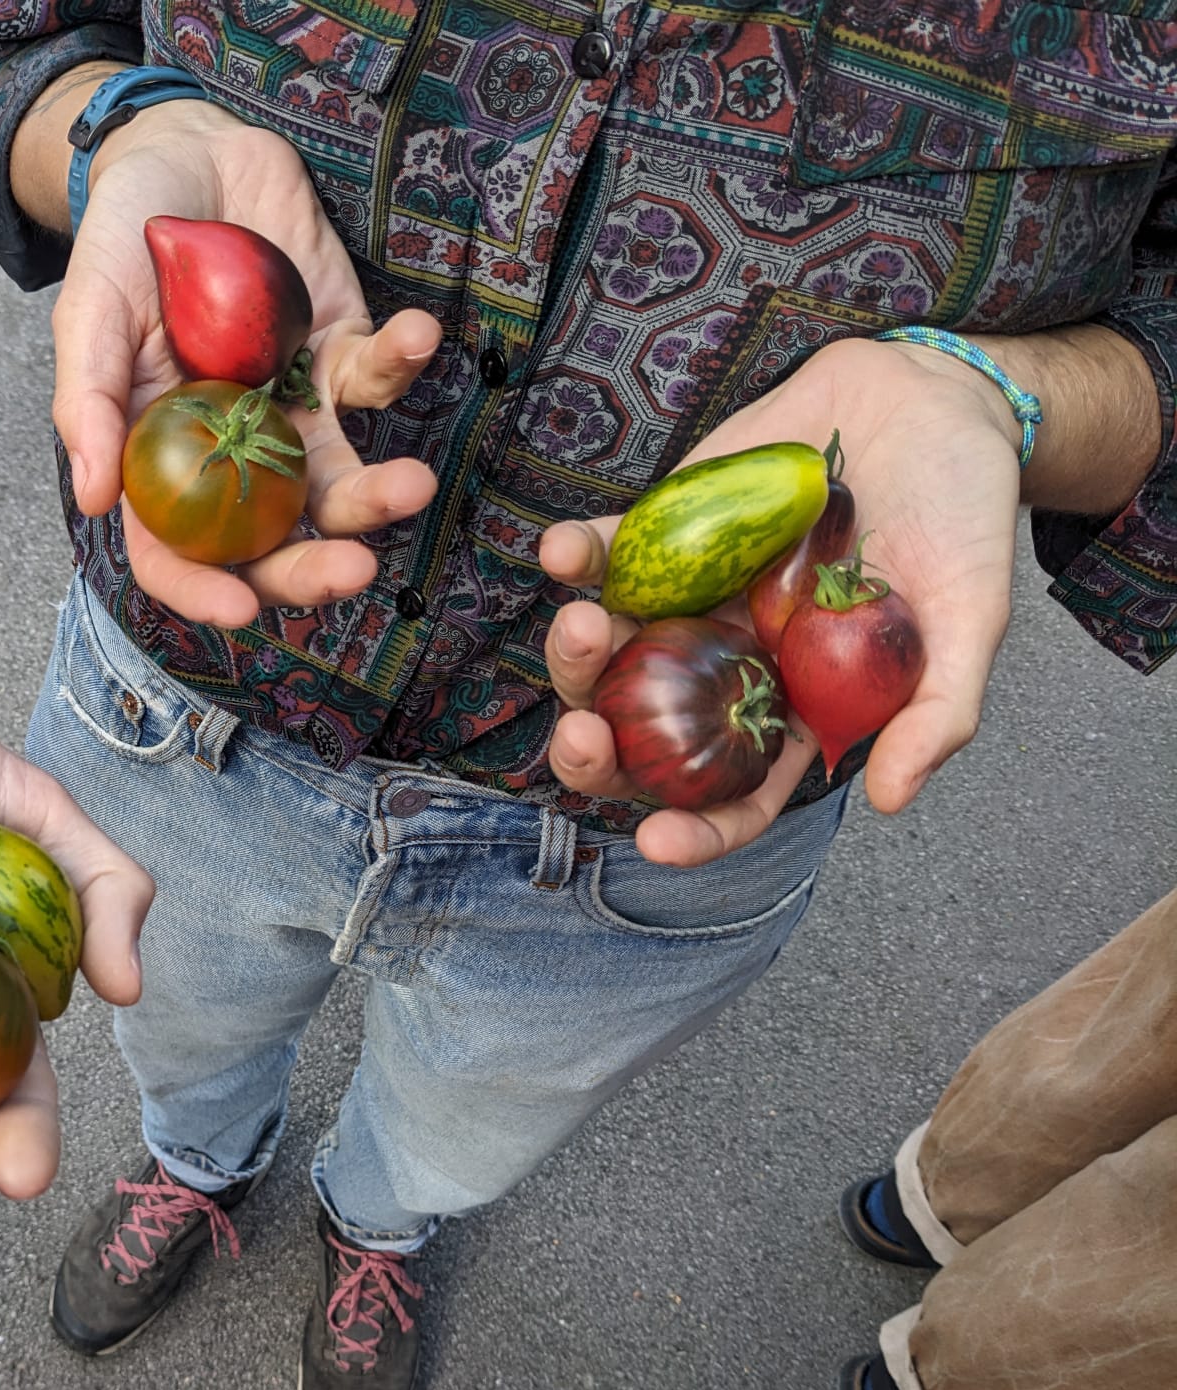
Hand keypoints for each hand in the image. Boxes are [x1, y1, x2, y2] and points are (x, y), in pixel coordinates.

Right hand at [57, 101, 441, 626]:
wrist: (187, 154)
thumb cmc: (125, 239)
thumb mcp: (90, 311)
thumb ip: (90, 403)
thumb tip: (94, 500)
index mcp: (160, 458)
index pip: (176, 550)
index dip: (203, 589)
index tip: (239, 609)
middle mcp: (229, 453)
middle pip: (272, 538)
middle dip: (315, 568)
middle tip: (354, 573)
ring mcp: (292, 408)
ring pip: (340, 480)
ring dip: (379, 495)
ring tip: (412, 485)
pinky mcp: (343, 353)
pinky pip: (379, 377)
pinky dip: (404, 361)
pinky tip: (416, 336)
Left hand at [539, 337, 1021, 866]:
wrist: (931, 406)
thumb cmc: (959, 520)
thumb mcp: (970, 618)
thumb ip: (937, 711)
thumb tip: (890, 798)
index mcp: (794, 710)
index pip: (736, 795)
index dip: (697, 830)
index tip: (656, 842)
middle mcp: (728, 669)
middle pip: (644, 739)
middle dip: (597, 753)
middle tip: (581, 738)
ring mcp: (688, 604)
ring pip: (609, 654)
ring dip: (575, 656)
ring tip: (582, 625)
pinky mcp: (664, 534)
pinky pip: (607, 557)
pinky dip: (577, 555)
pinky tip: (561, 551)